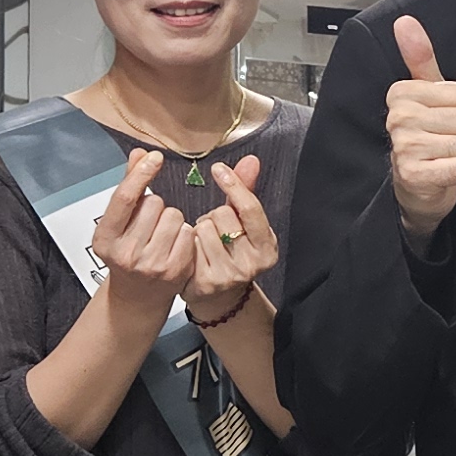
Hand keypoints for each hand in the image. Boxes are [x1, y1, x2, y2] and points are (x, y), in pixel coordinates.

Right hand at [87, 150, 194, 322]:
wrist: (138, 295)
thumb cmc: (128, 251)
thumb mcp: (119, 223)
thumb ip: (129, 187)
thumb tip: (139, 154)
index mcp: (105, 238)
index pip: (125, 198)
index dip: (140, 173)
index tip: (154, 157)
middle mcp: (125, 253)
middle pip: (154, 203)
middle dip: (156, 206)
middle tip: (149, 225)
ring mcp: (150, 264)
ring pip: (174, 215)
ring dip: (172, 219)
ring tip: (161, 235)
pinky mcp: (174, 270)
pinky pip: (188, 232)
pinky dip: (184, 234)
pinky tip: (173, 245)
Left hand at [180, 153, 273, 324]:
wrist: (219, 295)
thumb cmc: (232, 250)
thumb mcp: (244, 223)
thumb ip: (246, 191)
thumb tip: (251, 160)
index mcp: (267, 247)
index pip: (249, 208)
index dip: (233, 185)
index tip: (218, 169)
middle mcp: (252, 264)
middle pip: (223, 214)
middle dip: (215, 215)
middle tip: (217, 229)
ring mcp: (228, 275)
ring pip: (204, 227)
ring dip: (199, 228)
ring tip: (205, 241)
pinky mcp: (205, 281)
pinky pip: (189, 243)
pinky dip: (188, 242)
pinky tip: (194, 252)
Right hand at [385, 14, 455, 237]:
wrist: (417, 185)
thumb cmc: (426, 134)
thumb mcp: (427, 92)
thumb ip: (419, 56)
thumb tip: (405, 20)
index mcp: (401, 93)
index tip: (444, 117)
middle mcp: (398, 118)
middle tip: (447, 140)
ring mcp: (404, 147)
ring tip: (447, 155)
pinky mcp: (414, 175)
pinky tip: (445, 171)